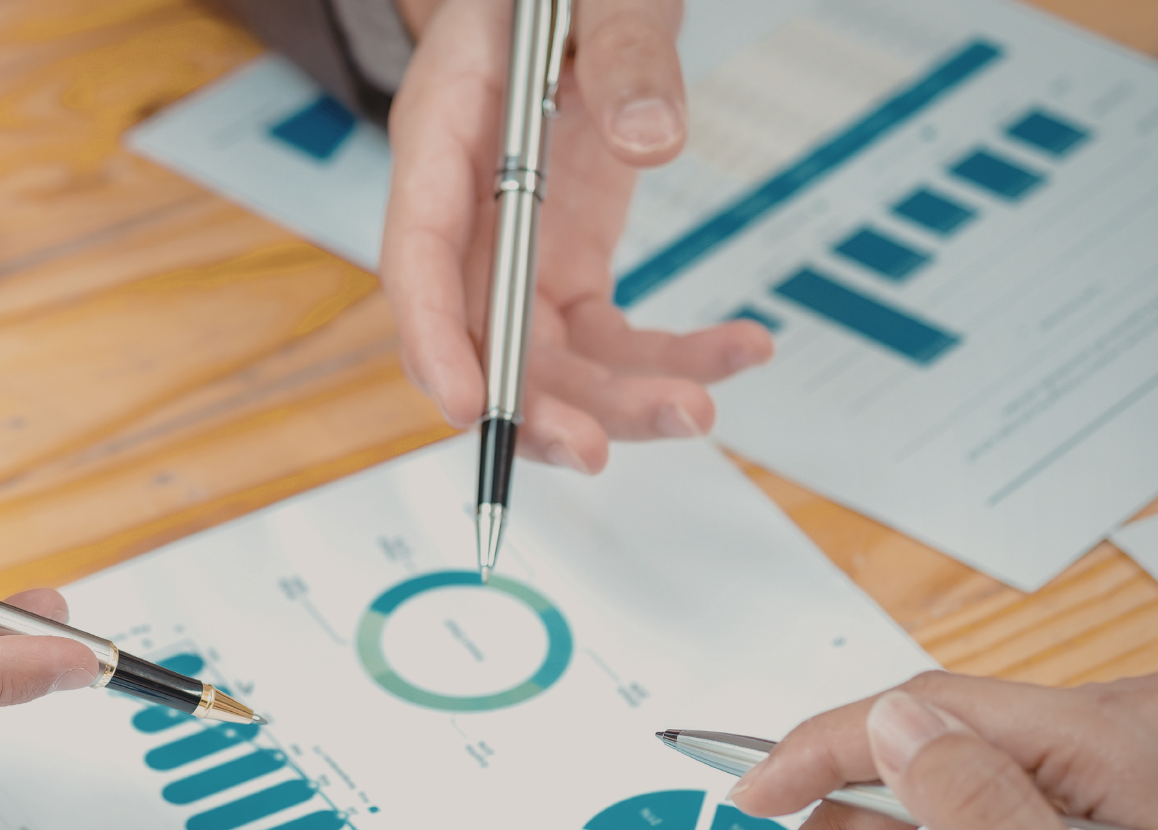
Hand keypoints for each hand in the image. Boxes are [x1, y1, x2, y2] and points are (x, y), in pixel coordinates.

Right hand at [382, 0, 770, 471]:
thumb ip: (627, 52)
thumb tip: (653, 140)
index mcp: (442, 134)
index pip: (417, 259)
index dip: (435, 341)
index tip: (469, 408)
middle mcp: (468, 211)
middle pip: (482, 336)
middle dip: (537, 405)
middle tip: (600, 449)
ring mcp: (517, 245)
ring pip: (547, 360)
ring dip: (616, 401)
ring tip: (699, 406)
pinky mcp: (566, 260)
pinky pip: (608, 336)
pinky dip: (671, 356)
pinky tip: (740, 348)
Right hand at [731, 671, 1157, 829]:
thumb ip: (984, 813)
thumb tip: (894, 726)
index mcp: (1131, 739)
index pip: (935, 708)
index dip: (825, 750)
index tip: (757, 792)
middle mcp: (1145, 730)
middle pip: (951, 758)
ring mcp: (1152, 767)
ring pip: (987, 811)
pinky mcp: (1152, 804)